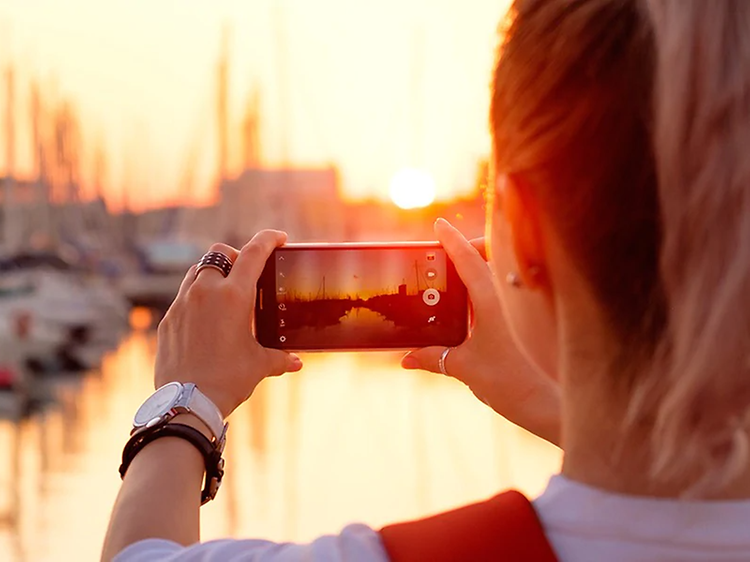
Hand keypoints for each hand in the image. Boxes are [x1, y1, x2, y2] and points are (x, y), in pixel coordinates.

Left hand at [154, 230, 301, 417]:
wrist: (187, 402)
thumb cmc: (228, 380)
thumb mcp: (259, 365)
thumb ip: (280, 357)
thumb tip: (296, 362)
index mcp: (233, 296)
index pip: (253, 252)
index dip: (269, 239)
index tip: (279, 237)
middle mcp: (205, 292)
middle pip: (219, 252)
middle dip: (236, 255)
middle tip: (248, 271)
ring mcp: (182, 304)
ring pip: (197, 270)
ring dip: (213, 273)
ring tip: (226, 292)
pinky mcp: (168, 320)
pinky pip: (183, 296)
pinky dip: (197, 298)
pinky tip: (207, 318)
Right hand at [402, 219, 561, 445]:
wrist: (551, 406)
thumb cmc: (511, 384)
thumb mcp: (465, 368)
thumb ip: (434, 358)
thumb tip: (407, 359)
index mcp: (491, 299)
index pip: (468, 258)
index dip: (451, 240)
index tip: (439, 225)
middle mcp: (511, 295)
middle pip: (492, 255)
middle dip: (474, 249)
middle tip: (452, 258)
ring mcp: (527, 304)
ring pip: (505, 272)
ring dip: (487, 268)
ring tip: (464, 283)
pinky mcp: (536, 318)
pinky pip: (514, 290)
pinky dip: (498, 288)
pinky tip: (484, 310)